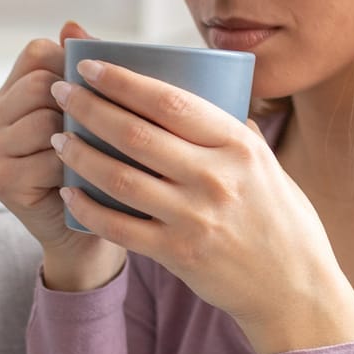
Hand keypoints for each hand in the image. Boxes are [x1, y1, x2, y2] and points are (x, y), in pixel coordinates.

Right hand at [0, 21, 126, 281]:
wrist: (91, 235)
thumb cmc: (101, 169)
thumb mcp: (100, 117)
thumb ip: (88, 75)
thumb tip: (70, 24)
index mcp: (14, 94)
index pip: (36, 52)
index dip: (71, 62)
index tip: (103, 84)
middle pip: (38, 83)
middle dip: (78, 102)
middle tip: (107, 128)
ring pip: (44, 119)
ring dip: (81, 136)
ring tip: (102, 154)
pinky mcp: (1, 180)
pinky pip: (47, 157)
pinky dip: (76, 168)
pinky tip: (89, 179)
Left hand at [49, 59, 353, 353]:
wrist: (294, 289)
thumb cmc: (282, 221)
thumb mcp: (269, 165)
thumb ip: (236, 134)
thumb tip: (210, 97)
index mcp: (238, 145)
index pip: (169, 100)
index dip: (122, 80)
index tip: (90, 64)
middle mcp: (216, 177)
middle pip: (134, 134)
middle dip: (88, 108)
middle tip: (60, 92)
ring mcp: (195, 218)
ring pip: (119, 177)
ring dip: (80, 155)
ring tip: (59, 140)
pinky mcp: (179, 254)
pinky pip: (119, 227)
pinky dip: (88, 208)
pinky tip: (69, 193)